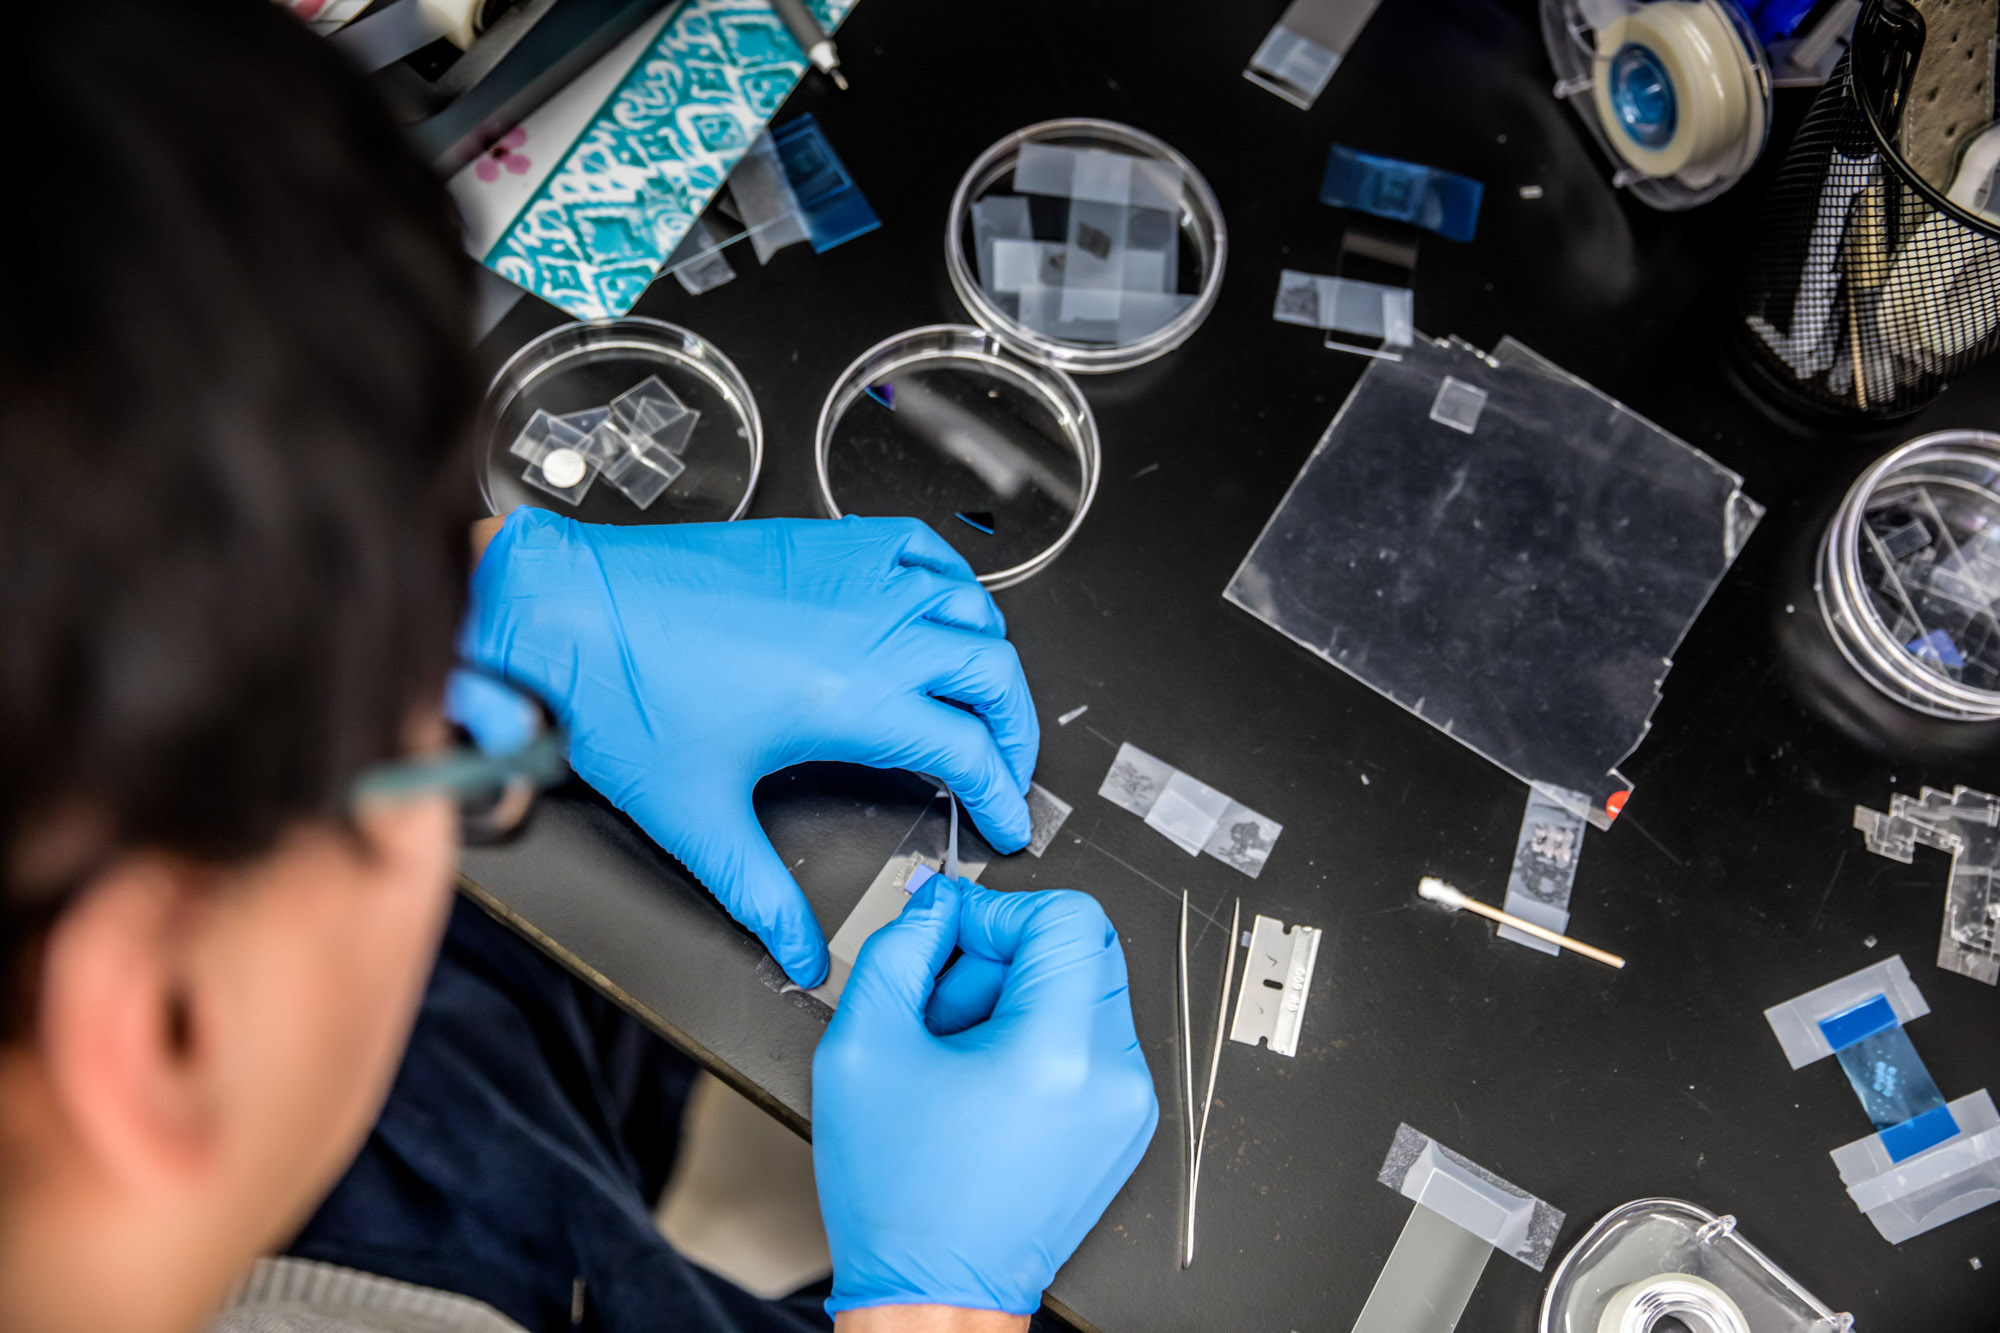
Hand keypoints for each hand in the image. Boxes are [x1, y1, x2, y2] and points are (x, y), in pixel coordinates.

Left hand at [463, 510, 1037, 985]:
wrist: (571, 611)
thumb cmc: (623, 696)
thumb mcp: (699, 818)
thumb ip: (760, 897)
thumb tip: (798, 954)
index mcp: (853, 699)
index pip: (971, 749)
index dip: (1002, 795)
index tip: (1004, 821)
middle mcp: (869, 629)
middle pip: (995, 673)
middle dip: (1017, 730)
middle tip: (1006, 768)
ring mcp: (852, 576)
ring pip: (971, 607)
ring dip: (991, 656)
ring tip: (983, 696)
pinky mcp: (824, 542)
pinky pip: (921, 546)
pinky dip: (950, 578)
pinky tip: (938, 602)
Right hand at [813, 874, 1158, 1315]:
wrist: (933, 1294)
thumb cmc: (901, 1198)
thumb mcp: (863, 1047)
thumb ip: (899, 950)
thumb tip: (935, 906)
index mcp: (1059, 1053)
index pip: (1067, 916)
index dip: (998, 912)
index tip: (952, 936)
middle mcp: (1112, 1076)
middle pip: (1080, 948)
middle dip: (1002, 957)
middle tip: (942, 1000)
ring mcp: (1126, 1103)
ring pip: (1082, 990)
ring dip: (1016, 997)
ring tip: (956, 1051)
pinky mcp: (1122, 1123)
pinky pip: (1088, 1040)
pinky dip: (1036, 1038)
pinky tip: (983, 1080)